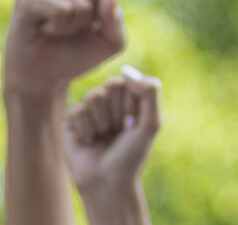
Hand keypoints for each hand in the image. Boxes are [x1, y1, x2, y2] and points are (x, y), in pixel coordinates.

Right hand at [4, 0, 124, 95]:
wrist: (45, 77)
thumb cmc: (79, 53)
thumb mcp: (110, 42)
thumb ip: (116, 20)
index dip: (108, 13)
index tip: (92, 24)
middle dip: (90, 20)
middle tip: (72, 29)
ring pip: (80, 3)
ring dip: (73, 26)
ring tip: (58, 29)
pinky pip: (62, 10)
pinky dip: (59, 27)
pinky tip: (46, 29)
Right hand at [63, 66, 161, 193]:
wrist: (107, 182)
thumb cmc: (131, 154)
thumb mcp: (151, 123)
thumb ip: (149, 92)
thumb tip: (127, 71)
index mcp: (131, 96)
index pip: (130, 81)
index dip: (132, 104)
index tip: (133, 124)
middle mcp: (110, 99)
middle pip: (112, 84)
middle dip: (118, 112)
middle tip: (118, 130)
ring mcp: (90, 108)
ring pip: (94, 96)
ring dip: (102, 122)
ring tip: (103, 136)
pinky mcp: (71, 119)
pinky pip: (77, 110)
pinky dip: (86, 130)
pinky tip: (88, 141)